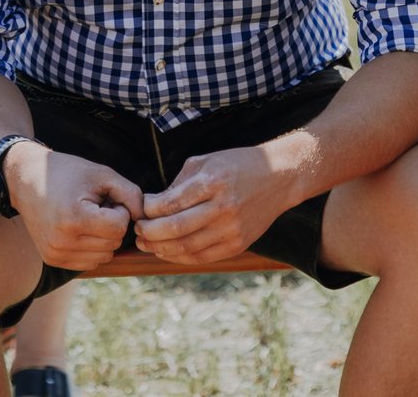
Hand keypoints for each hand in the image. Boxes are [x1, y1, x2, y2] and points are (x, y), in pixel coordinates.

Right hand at [7, 144, 143, 270]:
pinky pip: (89, 262)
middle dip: (113, 225)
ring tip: (88, 216)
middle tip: (97, 206)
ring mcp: (55, 254)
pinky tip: (80, 228)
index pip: (119, 228)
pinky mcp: (52, 260)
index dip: (120, 211)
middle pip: (113, 245)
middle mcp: (62, 242)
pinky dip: (92, 248)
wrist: (27, 179)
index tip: (107, 198)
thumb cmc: (69, 173)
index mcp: (74, 219)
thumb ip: (132, 195)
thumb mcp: (104, 175)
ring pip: (103, 257)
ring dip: (103, 238)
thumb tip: (145, 220)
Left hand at [134, 146, 298, 265]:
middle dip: (148, 232)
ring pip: (185, 247)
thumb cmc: (238, 164)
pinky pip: (201, 257)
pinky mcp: (238, 244)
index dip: (148, 209)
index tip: (141, 207)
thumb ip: (178, 183)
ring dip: (159, 248)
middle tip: (137, 229)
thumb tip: (152, 205)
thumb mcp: (207, 161)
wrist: (280, 177)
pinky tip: (167, 250)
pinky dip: (179, 256)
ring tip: (146, 243)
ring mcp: (232, 229)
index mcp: (213, 182)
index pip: (170, 203)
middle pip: (174, 229)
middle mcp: (223, 207)